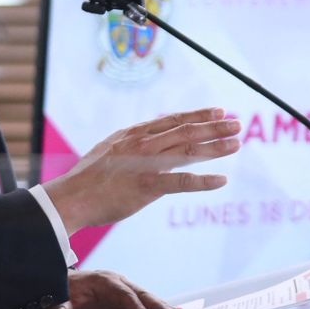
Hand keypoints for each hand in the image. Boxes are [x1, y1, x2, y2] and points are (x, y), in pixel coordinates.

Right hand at [43, 107, 240, 232]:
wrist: (72, 197)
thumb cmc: (88, 179)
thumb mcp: (109, 150)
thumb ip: (129, 144)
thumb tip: (142, 140)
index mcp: (134, 134)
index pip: (173, 120)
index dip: (198, 115)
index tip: (218, 111)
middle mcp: (144, 144)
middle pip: (187, 131)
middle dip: (215, 127)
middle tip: (237, 124)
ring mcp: (147, 164)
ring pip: (189, 151)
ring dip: (216, 147)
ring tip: (236, 144)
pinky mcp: (148, 186)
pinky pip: (182, 181)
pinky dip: (204, 181)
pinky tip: (221, 180)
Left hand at [53, 270, 181, 308]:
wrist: (69, 283)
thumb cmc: (68, 289)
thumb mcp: (62, 297)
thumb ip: (62, 306)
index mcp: (105, 281)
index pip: (124, 295)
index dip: (136, 307)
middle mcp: (118, 282)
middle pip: (140, 294)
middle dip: (157, 305)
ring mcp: (124, 289)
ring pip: (146, 297)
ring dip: (162, 307)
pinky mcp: (127, 298)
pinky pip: (144, 303)